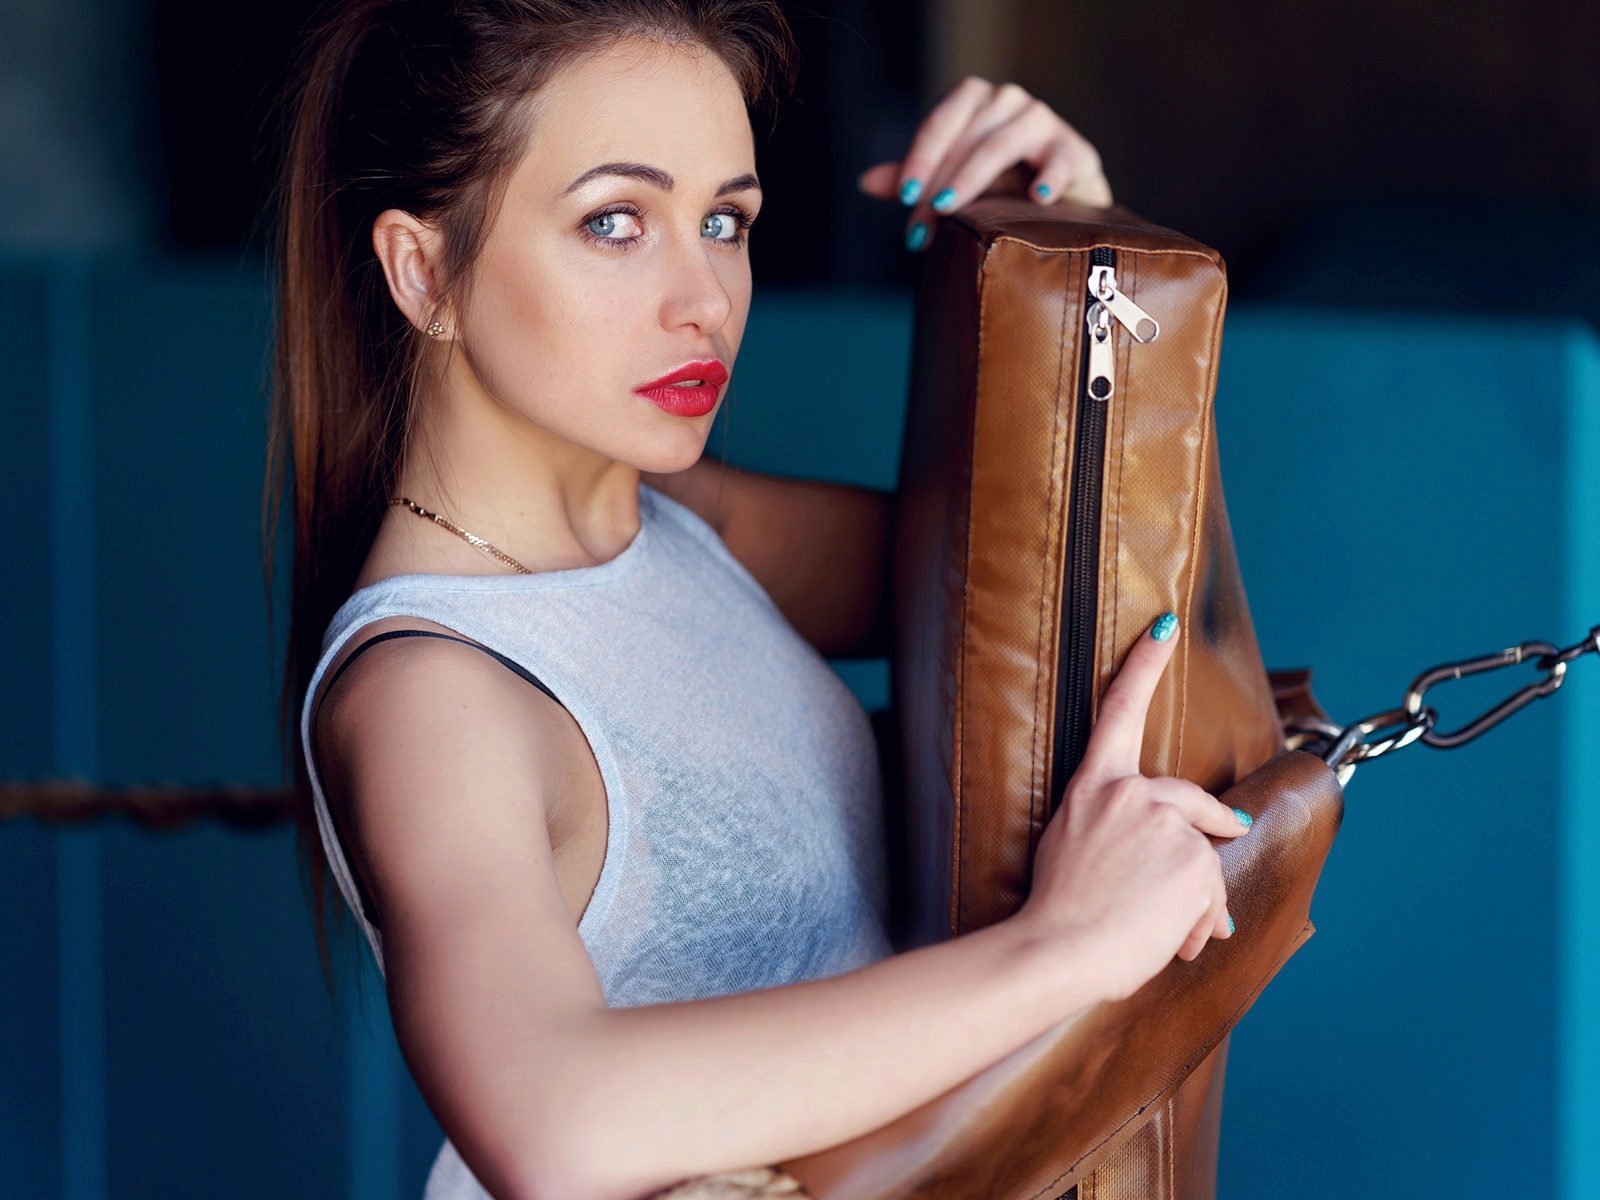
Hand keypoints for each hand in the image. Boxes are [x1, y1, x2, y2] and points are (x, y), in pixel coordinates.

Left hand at [856, 75, 1114, 252]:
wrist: (1061, 201)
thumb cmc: (1001, 184)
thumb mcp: (953, 180)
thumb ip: (916, 180)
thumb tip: (865, 182)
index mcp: (973, 101)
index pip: (940, 124)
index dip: (919, 159)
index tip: (903, 197)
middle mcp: (1007, 101)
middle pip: (965, 139)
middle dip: (938, 185)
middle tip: (919, 228)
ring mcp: (1043, 121)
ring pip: (1002, 144)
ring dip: (972, 178)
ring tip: (951, 207)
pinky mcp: (1075, 150)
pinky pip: (1060, 160)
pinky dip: (1050, 176)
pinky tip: (1038, 197)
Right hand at [1014, 613, 1253, 1003]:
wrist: (1056, 950)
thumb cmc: (1057, 911)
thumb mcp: (1073, 849)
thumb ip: (1122, 834)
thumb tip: (1172, 861)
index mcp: (1094, 787)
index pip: (1119, 710)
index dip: (1144, 664)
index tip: (1166, 625)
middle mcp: (1132, 794)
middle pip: (1193, 803)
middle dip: (1217, 821)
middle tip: (1236, 827)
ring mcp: (1167, 825)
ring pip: (1204, 862)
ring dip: (1192, 903)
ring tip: (1155, 933)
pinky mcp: (1195, 859)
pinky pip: (1211, 899)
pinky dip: (1197, 925)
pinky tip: (1168, 942)